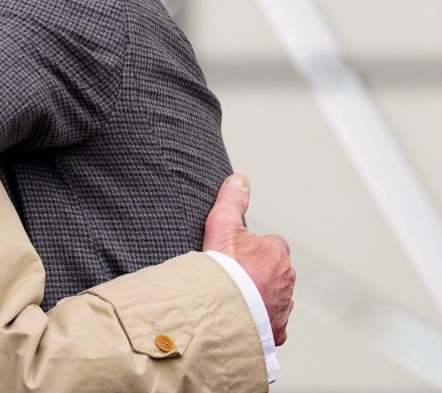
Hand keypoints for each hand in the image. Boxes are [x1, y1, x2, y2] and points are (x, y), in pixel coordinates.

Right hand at [203, 173, 294, 345]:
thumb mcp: (222, 225)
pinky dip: (259, 321)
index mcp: (277, 253)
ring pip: (273, 297)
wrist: (223, 310)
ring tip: (235, 298)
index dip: (250, 249)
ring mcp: (283, 306)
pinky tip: (241, 318)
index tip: (235, 256)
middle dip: (257, 274)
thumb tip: (240, 179)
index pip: (269, 246)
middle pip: (273, 272)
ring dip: (259, 297)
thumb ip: (232, 200)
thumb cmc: (224, 268)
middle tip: (232, 277)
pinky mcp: (278, 330)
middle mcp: (287, 280)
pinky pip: (271, 323)